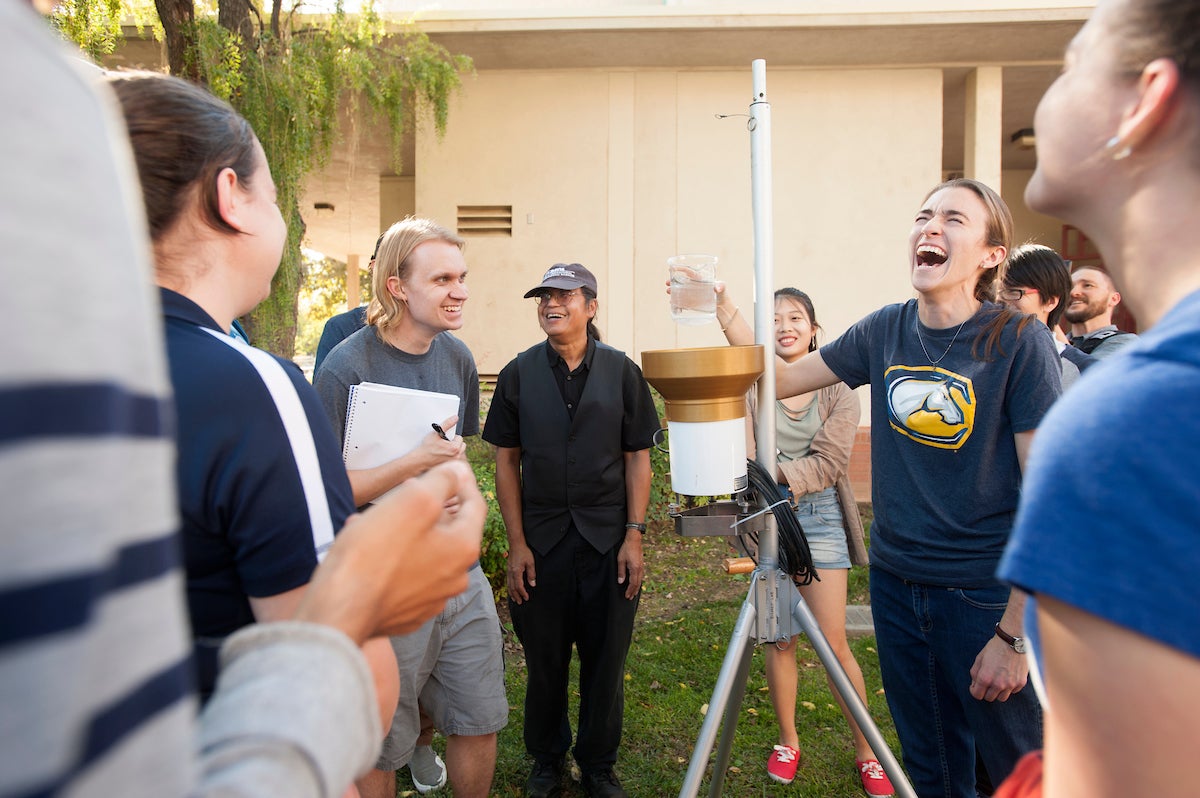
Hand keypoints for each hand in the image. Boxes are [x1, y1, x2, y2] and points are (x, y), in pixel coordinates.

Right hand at [295, 460, 483, 643]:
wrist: (339, 611)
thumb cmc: (375, 553)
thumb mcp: (413, 500)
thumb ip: (441, 482)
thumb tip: (457, 473)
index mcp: (463, 549)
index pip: (475, 506)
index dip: (463, 482)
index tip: (452, 468)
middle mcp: (454, 579)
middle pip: (449, 531)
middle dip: (429, 508)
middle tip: (407, 491)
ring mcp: (431, 600)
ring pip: (424, 554)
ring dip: (405, 533)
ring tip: (376, 521)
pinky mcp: (407, 614)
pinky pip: (406, 577)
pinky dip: (393, 560)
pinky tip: (368, 551)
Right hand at [420, 414, 465, 465]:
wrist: (420, 460)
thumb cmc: (427, 447)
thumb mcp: (436, 433)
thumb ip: (447, 424)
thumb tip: (455, 418)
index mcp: (455, 448)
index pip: (459, 438)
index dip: (451, 437)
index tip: (444, 440)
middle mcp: (457, 457)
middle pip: (462, 445)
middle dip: (455, 443)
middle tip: (444, 444)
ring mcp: (454, 462)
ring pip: (459, 452)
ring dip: (454, 450)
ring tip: (443, 450)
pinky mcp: (451, 466)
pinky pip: (456, 458)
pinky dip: (452, 456)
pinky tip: (443, 455)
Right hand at [506, 540, 535, 604]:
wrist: (516, 544)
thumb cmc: (524, 552)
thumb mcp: (530, 562)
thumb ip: (531, 574)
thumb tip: (533, 584)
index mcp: (516, 572)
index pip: (519, 586)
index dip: (523, 593)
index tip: (527, 598)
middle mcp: (510, 573)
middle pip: (512, 588)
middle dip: (516, 596)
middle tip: (520, 602)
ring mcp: (508, 571)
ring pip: (509, 585)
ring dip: (512, 593)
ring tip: (515, 599)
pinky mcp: (508, 569)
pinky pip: (507, 581)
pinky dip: (509, 587)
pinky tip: (511, 589)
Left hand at [616, 533, 643, 599]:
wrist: (634, 540)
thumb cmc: (626, 549)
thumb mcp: (620, 560)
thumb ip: (621, 572)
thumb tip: (621, 582)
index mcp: (634, 569)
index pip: (633, 583)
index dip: (630, 590)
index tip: (627, 596)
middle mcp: (640, 569)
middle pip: (637, 584)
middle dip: (633, 591)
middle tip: (630, 598)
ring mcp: (641, 567)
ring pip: (640, 580)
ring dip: (636, 588)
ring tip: (633, 593)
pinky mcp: (641, 564)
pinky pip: (641, 576)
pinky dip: (638, 582)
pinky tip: (637, 583)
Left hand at [969, 635, 1028, 701]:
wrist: (1013, 641)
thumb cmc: (994, 648)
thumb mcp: (979, 658)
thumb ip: (975, 673)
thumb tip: (975, 685)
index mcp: (985, 678)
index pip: (977, 695)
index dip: (974, 691)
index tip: (976, 686)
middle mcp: (998, 684)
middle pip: (989, 698)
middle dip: (985, 692)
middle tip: (987, 683)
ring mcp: (1010, 685)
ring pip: (1001, 698)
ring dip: (998, 692)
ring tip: (998, 681)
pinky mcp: (1021, 683)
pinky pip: (1012, 691)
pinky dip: (1009, 687)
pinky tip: (1008, 677)